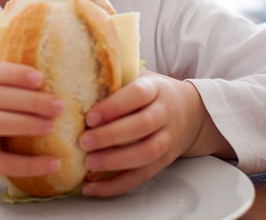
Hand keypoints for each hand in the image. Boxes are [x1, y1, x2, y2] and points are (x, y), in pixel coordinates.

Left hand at [78, 70, 231, 196]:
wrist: (190, 112)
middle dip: (110, 136)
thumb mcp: (140, 78)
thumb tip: (75, 80)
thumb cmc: (153, 93)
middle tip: (83, 141)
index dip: (114, 106)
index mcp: (155, 89)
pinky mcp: (162, 162)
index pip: (137, 95)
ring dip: (115, 162)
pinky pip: (141, 177)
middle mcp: (164, 114)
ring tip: (88, 163)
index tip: (90, 116)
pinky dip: (116, 186)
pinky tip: (92, 188)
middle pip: (141, 126)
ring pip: (145, 154)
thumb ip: (116, 80)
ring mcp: (166, 140)